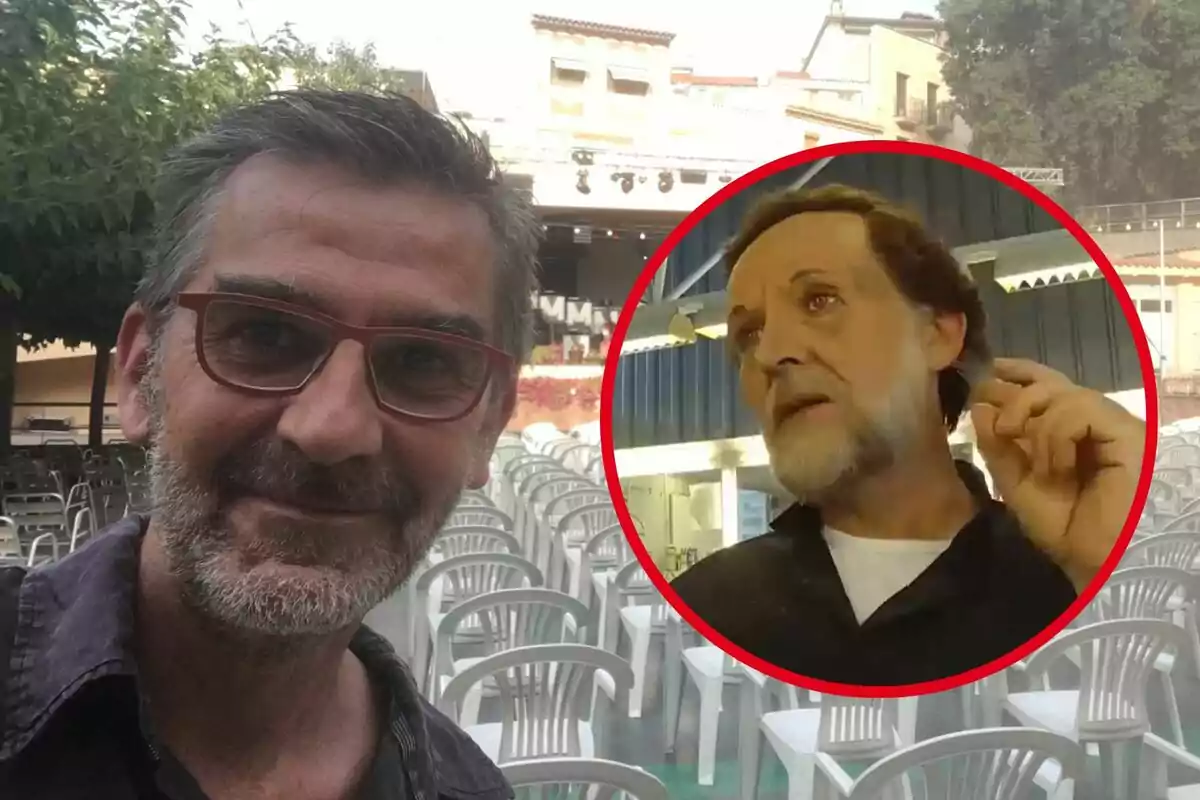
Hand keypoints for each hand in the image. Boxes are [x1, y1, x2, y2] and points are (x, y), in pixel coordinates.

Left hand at [970, 358, 1148, 591]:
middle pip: (1051, 384)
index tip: (994, 370)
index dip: (1020, 373)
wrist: (1097, 559)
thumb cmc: (1064, 527)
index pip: (1047, 386)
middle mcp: (1092, 424)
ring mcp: (1112, 426)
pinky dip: (1058, 436)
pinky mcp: (1128, 432)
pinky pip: (1080, 409)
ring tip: (1041, 467)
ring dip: (1037, 429)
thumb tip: (980, 407)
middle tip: (1004, 430)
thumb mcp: (1017, 485)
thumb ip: (997, 448)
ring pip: (1061, 394)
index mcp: (1068, 433)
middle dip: (1016, 398)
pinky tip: (1060, 467)